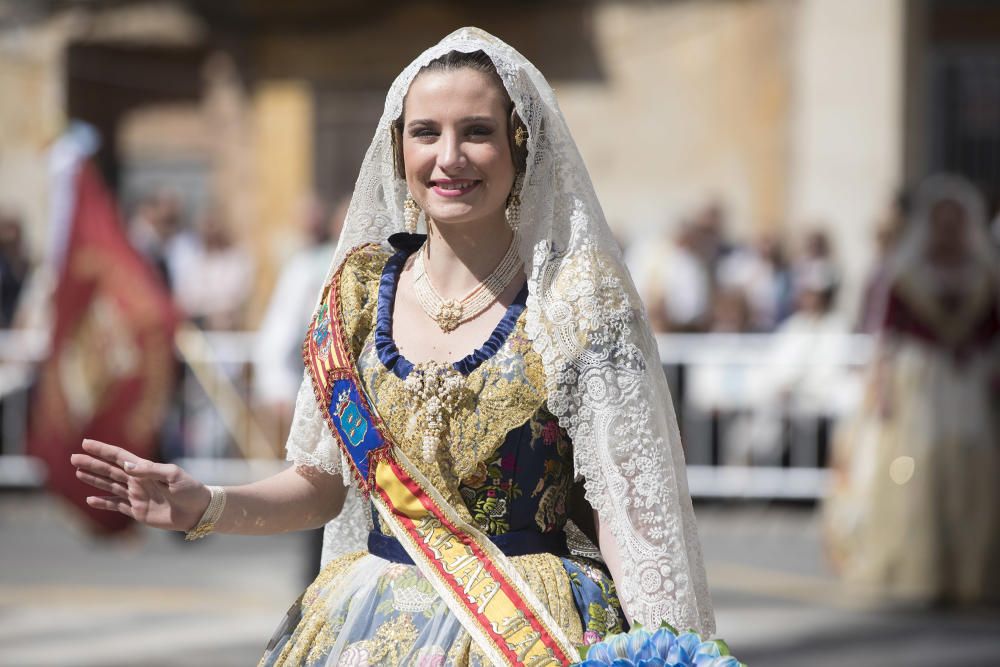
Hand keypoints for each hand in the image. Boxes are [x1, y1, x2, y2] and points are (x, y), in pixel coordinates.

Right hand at [71, 439, 211, 531]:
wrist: (199, 511)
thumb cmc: (190, 490)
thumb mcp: (173, 476)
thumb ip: (150, 470)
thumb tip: (126, 465)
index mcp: (146, 469)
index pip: (120, 457)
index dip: (103, 450)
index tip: (86, 443)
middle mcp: (139, 481)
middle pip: (110, 470)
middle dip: (93, 464)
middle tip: (73, 458)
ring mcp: (137, 496)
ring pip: (111, 486)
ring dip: (94, 480)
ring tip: (78, 473)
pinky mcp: (138, 511)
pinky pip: (117, 506)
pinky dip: (104, 503)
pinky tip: (91, 500)